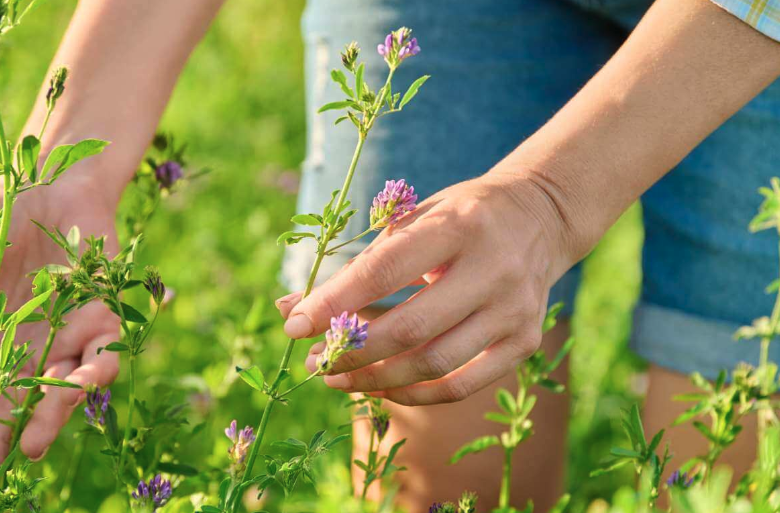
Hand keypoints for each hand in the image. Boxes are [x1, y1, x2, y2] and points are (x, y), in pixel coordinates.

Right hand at [0, 170, 120, 459]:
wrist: (46, 186)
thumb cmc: (3, 226)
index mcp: (10, 336)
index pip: (1, 388)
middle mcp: (45, 339)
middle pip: (38, 392)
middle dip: (28, 425)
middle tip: (21, 453)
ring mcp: (76, 324)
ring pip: (76, 376)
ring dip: (61, 404)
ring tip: (41, 434)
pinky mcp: (105, 303)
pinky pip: (106, 340)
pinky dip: (96, 361)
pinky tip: (85, 378)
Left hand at [277, 170, 571, 405]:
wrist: (541, 217)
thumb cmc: (463, 216)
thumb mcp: (416, 219)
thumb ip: (361, 263)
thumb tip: (293, 307)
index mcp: (460, 225)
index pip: (384, 271)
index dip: (334, 302)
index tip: (294, 325)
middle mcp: (494, 269)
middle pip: (410, 328)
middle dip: (351, 352)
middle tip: (314, 361)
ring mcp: (515, 310)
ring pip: (433, 365)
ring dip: (375, 380)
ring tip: (336, 379)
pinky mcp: (525, 342)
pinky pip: (461, 385)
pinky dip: (415, 394)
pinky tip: (382, 388)